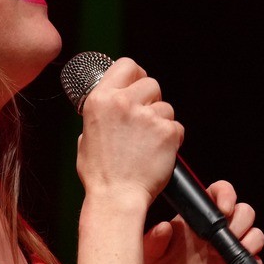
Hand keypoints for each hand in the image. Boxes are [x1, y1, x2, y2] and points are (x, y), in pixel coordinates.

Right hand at [74, 58, 181, 207]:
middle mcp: (123, 103)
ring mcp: (147, 116)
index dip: (136, 75)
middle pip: (152, 84)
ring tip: (148, 144)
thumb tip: (111, 106)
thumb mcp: (86, 136)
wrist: (117, 198)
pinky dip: (172, 140)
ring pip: (166, 107)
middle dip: (152, 101)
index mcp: (101, 100)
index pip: (126, 65)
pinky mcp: (167, 131)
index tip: (138, 86)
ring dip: (162, 123)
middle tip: (145, 123)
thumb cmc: (101, 174)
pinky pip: (177, 127)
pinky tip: (158, 153)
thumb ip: (101, 114)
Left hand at [141, 180, 263, 263]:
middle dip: (240, 220)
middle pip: (244, 211)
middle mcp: (218, 231)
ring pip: (255, 234)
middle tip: (224, 236)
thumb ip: (155, 240)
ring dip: (249, 240)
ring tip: (228, 253)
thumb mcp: (149, 253)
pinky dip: (252, 262)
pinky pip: (256, 261)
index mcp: (199, 218)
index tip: (223, 208)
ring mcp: (230, 250)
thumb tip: (163, 228)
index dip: (227, 195)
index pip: (220, 194)